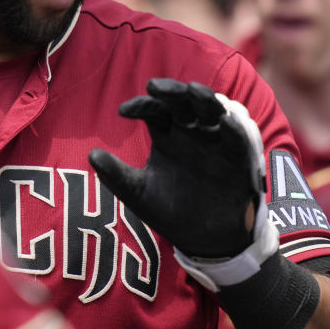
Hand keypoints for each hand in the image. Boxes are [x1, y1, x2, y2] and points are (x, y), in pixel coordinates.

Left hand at [89, 78, 266, 258]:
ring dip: (204, 98)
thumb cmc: (172, 212)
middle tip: (155, 86)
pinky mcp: (238, 156)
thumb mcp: (140, 194)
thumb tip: (90, 155)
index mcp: (167, 134)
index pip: (154, 110)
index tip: (123, 111)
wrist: (206, 241)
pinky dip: (233, 127)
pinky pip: (237, 137)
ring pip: (211, 110)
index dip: (141, 105)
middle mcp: (191, 131)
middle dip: (171, 91)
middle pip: (182, 101)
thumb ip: (117, 176)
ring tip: (193, 91)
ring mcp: (216, 141)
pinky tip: (224, 120)